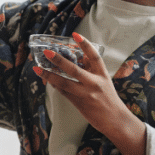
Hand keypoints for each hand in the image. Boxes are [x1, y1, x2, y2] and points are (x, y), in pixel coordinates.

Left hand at [32, 33, 147, 154]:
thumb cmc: (109, 99)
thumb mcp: (104, 81)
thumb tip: (76, 59)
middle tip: (47, 52)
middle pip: (74, 69)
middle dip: (59, 60)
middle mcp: (94, 83)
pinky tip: (46, 79)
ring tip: (38, 68)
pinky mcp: (79, 103)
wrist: (116, 120)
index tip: (75, 35)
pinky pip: (63, 92)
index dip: (85, 44)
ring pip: (64, 83)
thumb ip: (91, 70)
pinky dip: (54, 85)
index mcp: (103, 75)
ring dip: (49, 75)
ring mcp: (86, 94)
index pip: (94, 56)